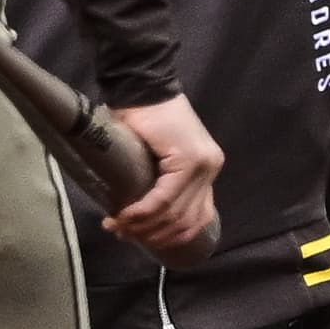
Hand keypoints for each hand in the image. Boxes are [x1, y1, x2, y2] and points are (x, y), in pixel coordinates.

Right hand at [104, 95, 223, 262]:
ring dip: (143, 226)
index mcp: (208, 171)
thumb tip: (145, 223)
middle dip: (151, 235)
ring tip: (117, 226)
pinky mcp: (188, 159)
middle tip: (122, 234)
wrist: (142, 89)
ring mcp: (203, 165)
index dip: (167, 237)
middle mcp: (211, 169)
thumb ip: (162, 185)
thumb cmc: (143, 121)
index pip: (196, 219)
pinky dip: (142, 211)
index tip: (137, 239)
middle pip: (185, 221)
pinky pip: (164, 197)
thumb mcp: (157, 160)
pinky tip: (124, 216)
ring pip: (174, 213)